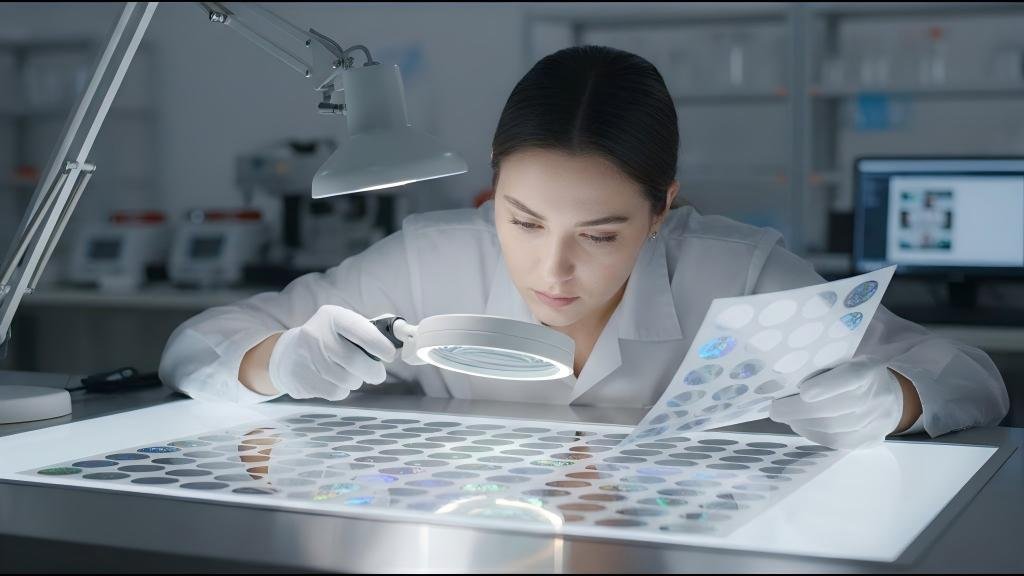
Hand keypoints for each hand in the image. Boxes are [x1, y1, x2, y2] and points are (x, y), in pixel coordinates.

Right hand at [268, 305, 396, 400]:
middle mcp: (317, 334)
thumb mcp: (342, 326)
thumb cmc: (327, 339)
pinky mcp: (302, 380)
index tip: (390, 355)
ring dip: (357, 381)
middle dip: (373, 371)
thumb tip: (399, 338)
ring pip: (347, 379)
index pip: (362, 331)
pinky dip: (342, 390)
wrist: (287, 354)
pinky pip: (336, 392)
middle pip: (355, 360)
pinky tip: (335, 381)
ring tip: (351, 374)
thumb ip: (367, 332)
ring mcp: (307, 358)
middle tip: (377, 374)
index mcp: (332, 316)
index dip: (380, 345)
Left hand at [768, 356, 903, 449]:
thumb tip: (784, 380)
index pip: (851, 377)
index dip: (827, 386)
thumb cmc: (854, 374)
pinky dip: (813, 435)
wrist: (891, 397)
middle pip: (835, 408)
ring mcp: (875, 420)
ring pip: (833, 428)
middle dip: (798, 410)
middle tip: (775, 410)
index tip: (803, 391)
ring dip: (803, 424)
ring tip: (786, 417)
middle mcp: (876, 395)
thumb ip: (822, 367)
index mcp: (868, 369)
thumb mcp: (844, 360)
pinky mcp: (870, 439)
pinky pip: (837, 442)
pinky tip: (801, 426)